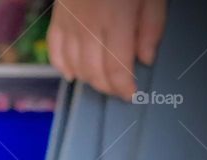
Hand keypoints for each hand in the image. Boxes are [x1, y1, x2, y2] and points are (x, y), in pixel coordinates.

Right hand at [47, 0, 166, 100]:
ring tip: (101, 82)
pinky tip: (74, 74)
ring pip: (75, 66)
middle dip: (107, 86)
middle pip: (95, 71)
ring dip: (89, 79)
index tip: (131, 93)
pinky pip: (56, 51)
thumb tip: (146, 58)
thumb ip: (151, 26)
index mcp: (116, 20)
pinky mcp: (58, 20)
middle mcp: (90, 27)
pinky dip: (64, 66)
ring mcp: (70, 25)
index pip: (117, 67)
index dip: (124, 86)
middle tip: (118, 90)